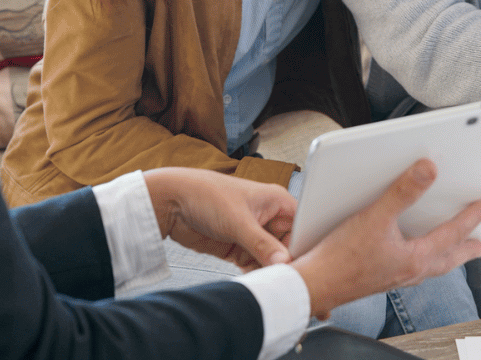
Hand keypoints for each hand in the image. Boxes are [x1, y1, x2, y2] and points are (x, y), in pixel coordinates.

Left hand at [142, 168, 294, 271]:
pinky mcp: (240, 248)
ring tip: (276, 287)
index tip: (308, 267)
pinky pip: (257, 266)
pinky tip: (259, 285)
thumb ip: (262, 244)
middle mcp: (268, 217)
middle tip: (292, 283)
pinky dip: (258, 275)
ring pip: (273, 259)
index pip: (303, 225)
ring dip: (273, 272)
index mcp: (276, 201)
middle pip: (290, 246)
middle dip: (290, 264)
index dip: (307, 246)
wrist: (172, 203)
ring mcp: (254, 234)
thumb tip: (285, 263)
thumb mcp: (238, 220)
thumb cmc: (206, 194)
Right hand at [290, 159, 480, 319]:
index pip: (455, 233)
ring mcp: (395, 275)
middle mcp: (410, 270)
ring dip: (446, 254)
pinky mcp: (380, 276)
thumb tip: (429, 170)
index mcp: (416, 257)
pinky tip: (410, 251)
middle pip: (448, 257)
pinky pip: (413, 267)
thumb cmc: (341, 257)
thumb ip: (403, 192)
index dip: (476, 216)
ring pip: (432, 265)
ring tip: (453, 248)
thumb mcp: (375, 217)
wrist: (314, 285)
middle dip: (467, 247)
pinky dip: (422, 257)